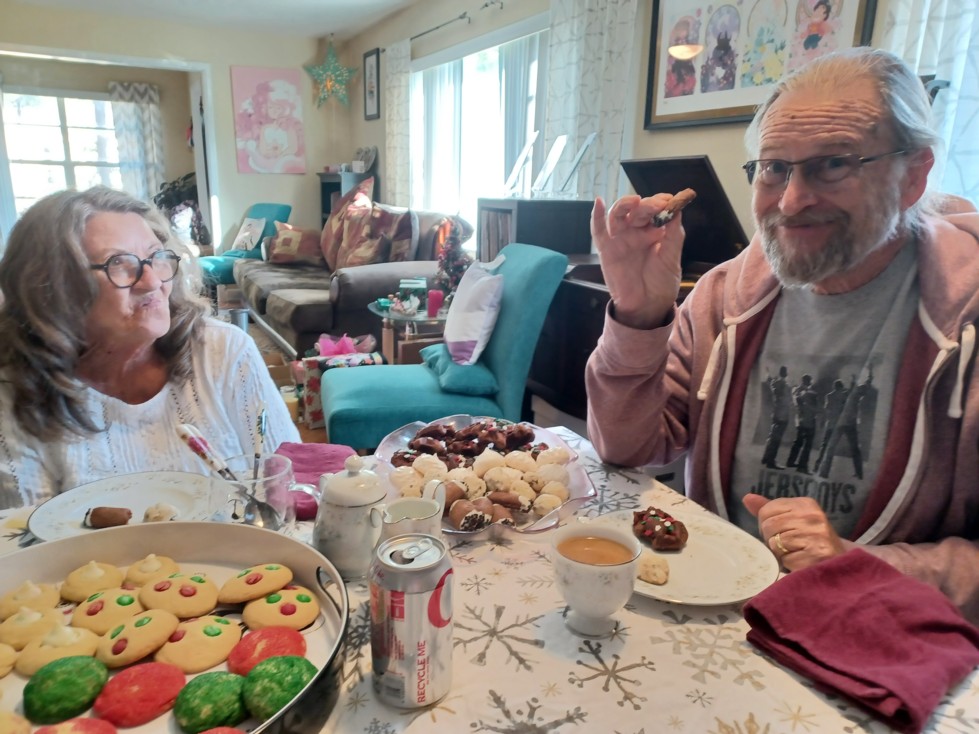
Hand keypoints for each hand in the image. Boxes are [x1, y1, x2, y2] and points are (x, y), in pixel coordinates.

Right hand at [591, 194, 684, 329]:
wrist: (648, 306)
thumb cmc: (661, 282)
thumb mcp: (672, 257)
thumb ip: (674, 234)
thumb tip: (676, 209)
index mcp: (654, 231)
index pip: (655, 209)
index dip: (660, 202)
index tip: (668, 201)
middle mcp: (636, 231)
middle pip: (638, 210)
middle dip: (648, 205)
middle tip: (657, 206)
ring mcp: (620, 239)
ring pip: (618, 214)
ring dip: (625, 204)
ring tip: (635, 201)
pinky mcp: (606, 249)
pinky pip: (598, 231)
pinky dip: (597, 216)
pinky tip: (599, 202)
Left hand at [742, 493, 845, 570]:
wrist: (840, 563)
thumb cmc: (811, 540)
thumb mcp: (792, 520)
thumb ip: (770, 509)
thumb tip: (747, 498)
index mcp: (805, 504)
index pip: (767, 510)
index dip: (767, 524)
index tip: (781, 531)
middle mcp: (812, 516)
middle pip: (768, 526)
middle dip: (772, 539)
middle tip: (788, 545)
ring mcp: (816, 535)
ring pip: (775, 543)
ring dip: (780, 552)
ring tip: (796, 552)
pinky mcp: (817, 554)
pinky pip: (785, 559)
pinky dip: (789, 563)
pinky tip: (802, 561)